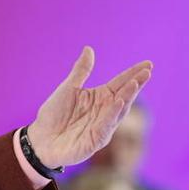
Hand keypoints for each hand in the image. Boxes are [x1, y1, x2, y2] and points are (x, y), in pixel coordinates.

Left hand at [26, 46, 151, 169]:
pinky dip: (112, 114)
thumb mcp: (68, 88)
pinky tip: (118, 102)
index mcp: (100, 98)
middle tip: (147, 72)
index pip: (120, 83)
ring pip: (118, 111)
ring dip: (128, 97)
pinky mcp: (95, 141)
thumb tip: (89, 49)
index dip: (133, 74)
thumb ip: (81, 71)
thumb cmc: (54, 114)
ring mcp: (102, 127)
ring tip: (135, 83)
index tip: (148, 63)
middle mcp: (105, 111)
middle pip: (124, 95)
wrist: (40, 139)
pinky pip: (105, 127)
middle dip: (136, 84)